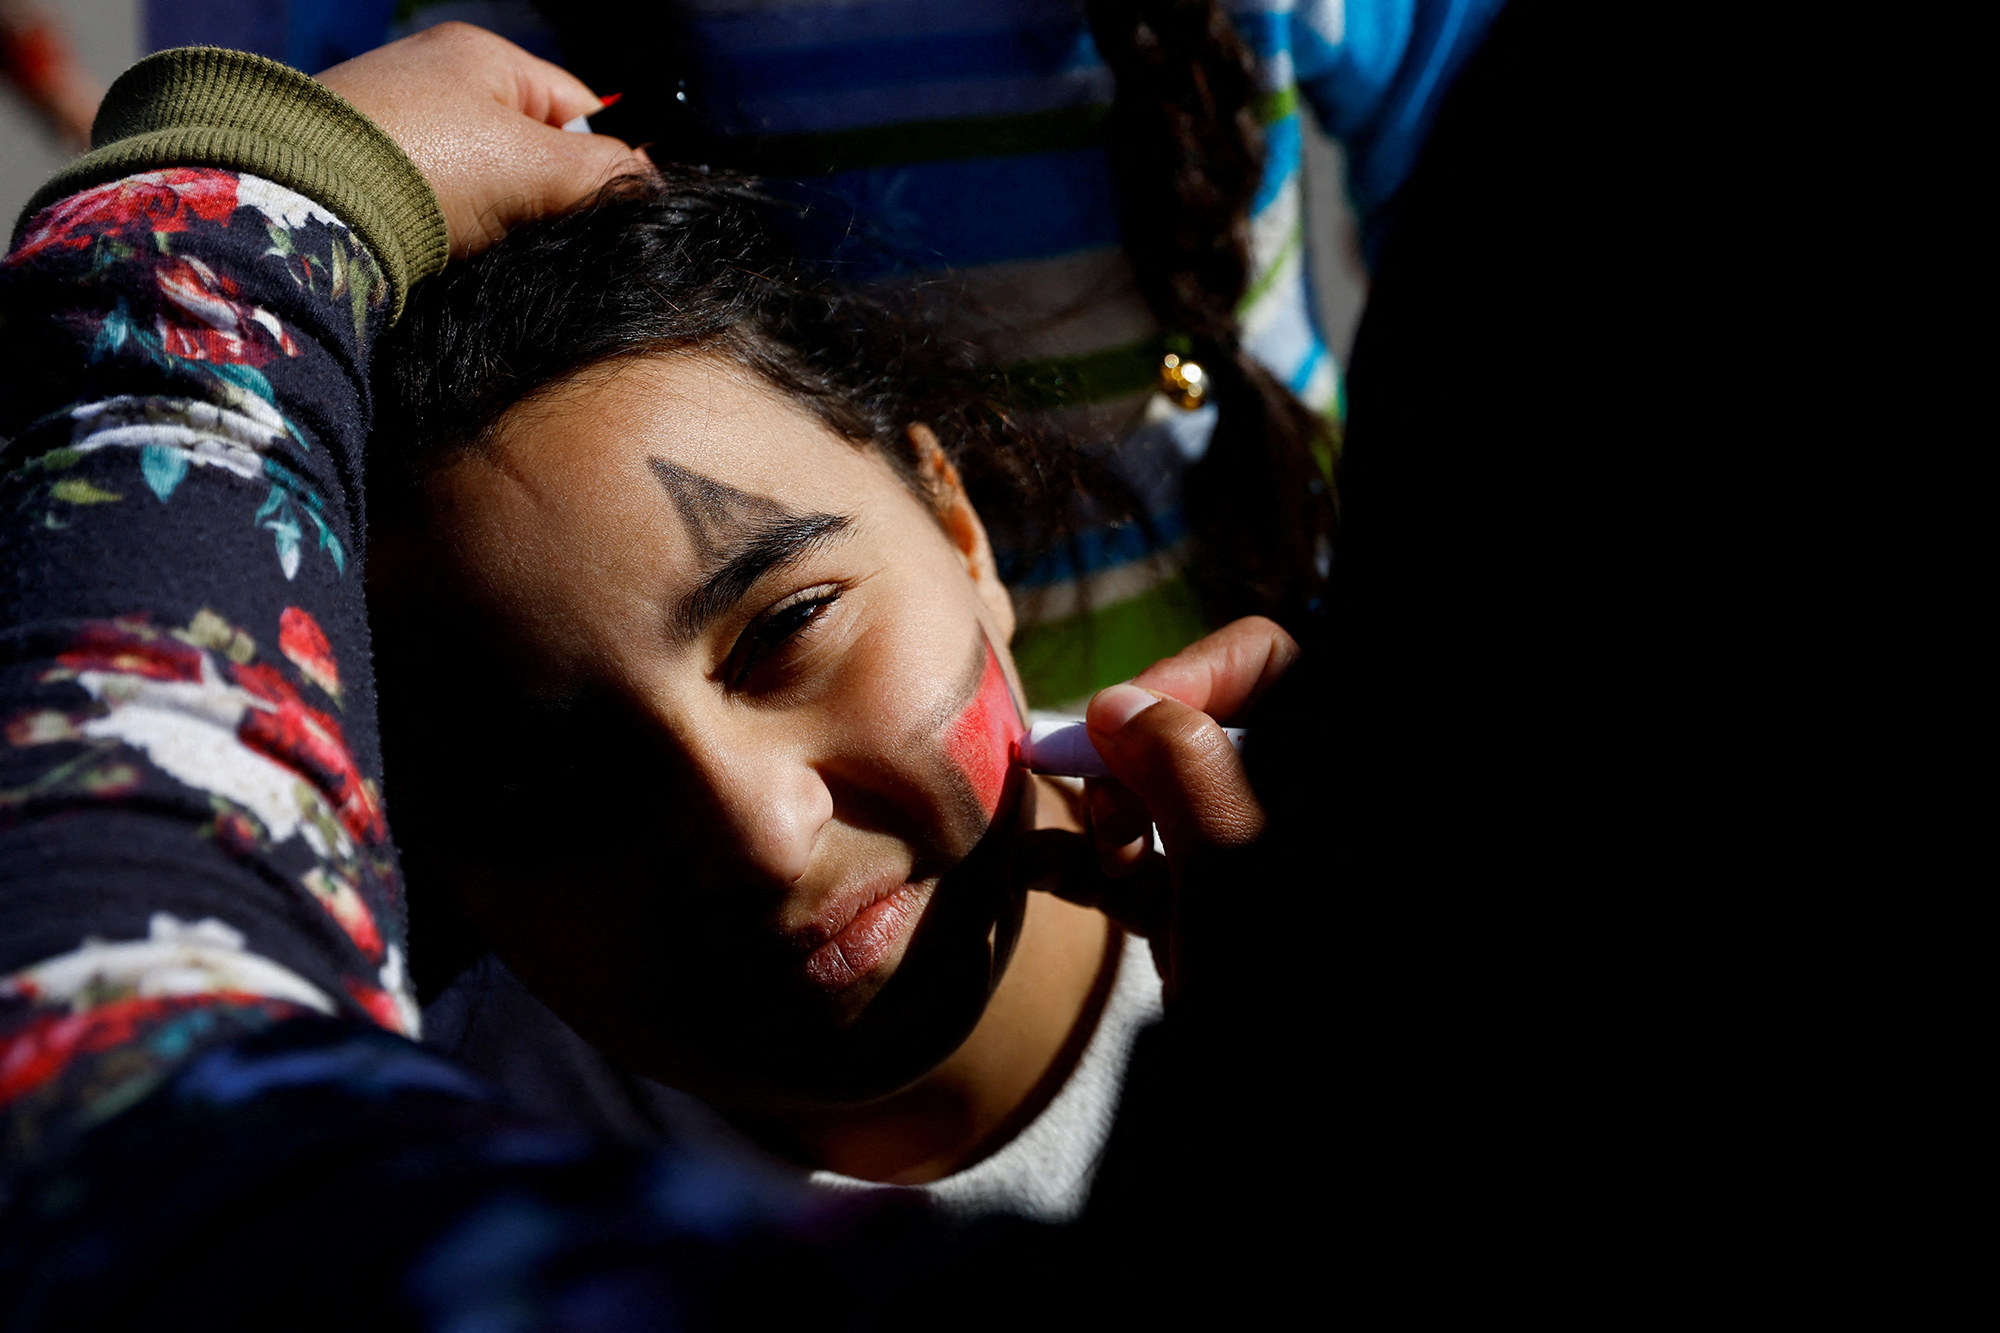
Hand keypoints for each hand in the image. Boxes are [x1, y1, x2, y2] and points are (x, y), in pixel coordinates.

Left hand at [315, 22, 647, 258]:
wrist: (301, 207)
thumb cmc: (420, 165)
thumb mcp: (533, 164)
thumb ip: (603, 173)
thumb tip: (646, 188)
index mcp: (479, 57)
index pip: (576, 105)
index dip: (603, 158)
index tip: (612, 210)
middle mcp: (435, 84)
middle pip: (532, 151)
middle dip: (549, 198)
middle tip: (550, 235)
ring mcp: (400, 134)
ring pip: (488, 189)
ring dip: (502, 225)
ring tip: (498, 250)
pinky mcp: (370, 184)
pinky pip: (442, 215)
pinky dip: (457, 239)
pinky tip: (456, 258)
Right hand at [1046, 616, 1300, 999]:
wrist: (1288, 1141)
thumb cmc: (1285, 996)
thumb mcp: (1240, 872)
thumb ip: (1185, 768)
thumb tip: (1122, 702)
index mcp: (1321, 783)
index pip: (1268, 662)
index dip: (1193, 675)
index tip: (1131, 726)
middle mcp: (1289, 809)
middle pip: (1204, 722)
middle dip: (1138, 753)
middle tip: (1114, 809)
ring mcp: (1249, 863)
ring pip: (1164, 792)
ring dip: (1110, 809)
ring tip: (1100, 853)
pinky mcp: (1210, 919)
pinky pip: (1145, 863)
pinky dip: (1093, 864)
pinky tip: (1036, 864)